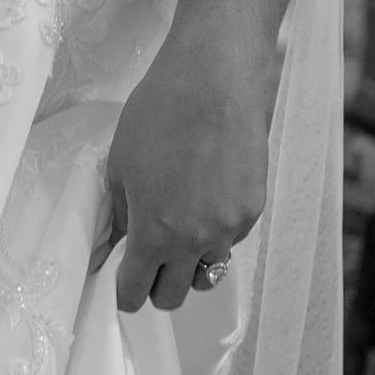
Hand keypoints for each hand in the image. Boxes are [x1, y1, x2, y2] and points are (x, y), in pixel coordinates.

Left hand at [92, 18, 274, 311]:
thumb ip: (122, 214)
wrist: (214, 79)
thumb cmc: (158, 114)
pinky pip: (232, 239)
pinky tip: (206, 200)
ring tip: (180, 232)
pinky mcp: (254, 207)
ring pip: (208, 270)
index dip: (125, 294)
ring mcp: (231, 226)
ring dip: (191, 263)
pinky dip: (217, 233)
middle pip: (176, 295)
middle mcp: (197, 240)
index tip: (121, 287)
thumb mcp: (121, 165)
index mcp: (156, 233)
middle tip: (148, 265)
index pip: (137, 292)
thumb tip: (119, 242)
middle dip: (157, 287)